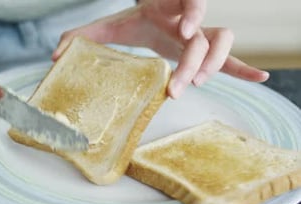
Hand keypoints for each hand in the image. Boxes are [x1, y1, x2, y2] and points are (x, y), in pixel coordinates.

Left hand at [52, 0, 268, 97]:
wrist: (150, 10)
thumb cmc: (132, 18)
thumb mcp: (106, 27)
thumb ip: (79, 37)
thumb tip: (54, 55)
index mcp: (170, 10)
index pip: (192, 7)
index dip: (193, 16)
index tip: (183, 33)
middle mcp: (191, 23)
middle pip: (208, 36)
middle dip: (197, 60)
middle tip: (179, 85)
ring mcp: (202, 37)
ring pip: (225, 42)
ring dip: (218, 64)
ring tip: (197, 83)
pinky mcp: (205, 53)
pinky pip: (232, 58)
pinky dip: (244, 68)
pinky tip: (260, 78)